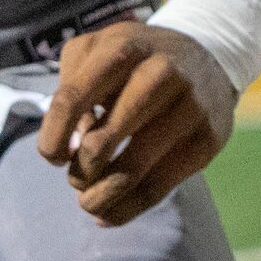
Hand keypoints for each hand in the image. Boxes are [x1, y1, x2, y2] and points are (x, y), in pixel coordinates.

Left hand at [37, 19, 238, 227]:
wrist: (208, 58)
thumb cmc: (135, 62)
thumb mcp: (97, 53)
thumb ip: (71, 90)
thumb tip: (69, 150)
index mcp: (123, 47)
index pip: (72, 98)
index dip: (53, 137)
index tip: (53, 156)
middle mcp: (159, 72)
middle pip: (101, 143)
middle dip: (79, 171)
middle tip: (77, 177)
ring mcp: (188, 106)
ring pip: (131, 172)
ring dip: (98, 198)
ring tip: (89, 202)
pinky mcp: (206, 139)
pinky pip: (158, 188)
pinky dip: (125, 210)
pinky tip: (109, 214)